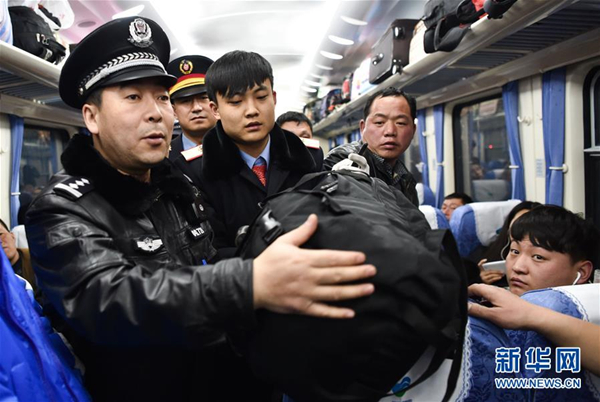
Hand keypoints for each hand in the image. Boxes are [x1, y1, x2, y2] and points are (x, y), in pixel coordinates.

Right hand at [253, 214, 375, 318]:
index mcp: (304, 260)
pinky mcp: (302, 307)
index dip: (348, 258)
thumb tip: (314, 219)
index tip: (362, 257)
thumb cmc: (268, 262)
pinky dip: (337, 313)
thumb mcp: (284, 242)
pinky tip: (350, 313)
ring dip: (353, 292)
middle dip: (357, 273)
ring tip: (368, 289)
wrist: (252, 285)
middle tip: (372, 271)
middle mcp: (308, 277)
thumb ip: (302, 232)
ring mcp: (306, 294)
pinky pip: (323, 312)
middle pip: (337, 275)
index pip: (332, 258)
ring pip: (334, 294)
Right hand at [467, 283, 541, 328]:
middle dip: (471, 297)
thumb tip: (465, 307)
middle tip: (467, 308)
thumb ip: (478, 310)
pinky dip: (486, 303)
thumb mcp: (493, 315)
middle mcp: (496, 290)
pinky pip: (492, 298)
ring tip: (476, 311)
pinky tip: (488, 312)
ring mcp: (501, 293)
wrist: (534, 317)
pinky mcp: (506, 299)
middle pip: (478, 289)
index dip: (465, 293)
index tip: (460, 302)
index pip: (473, 287)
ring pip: (485, 294)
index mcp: (491, 291)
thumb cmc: (516, 316)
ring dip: (479, 301)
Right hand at [478, 258, 504, 283]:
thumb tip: (499, 269)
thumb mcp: (488, 275)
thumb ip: (491, 271)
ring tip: (502, 274)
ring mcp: (484, 278)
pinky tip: (500, 277)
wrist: (486, 288)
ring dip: (498, 274)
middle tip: (502, 271)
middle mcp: (482, 274)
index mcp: (482, 271)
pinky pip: (492, 279)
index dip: (482, 262)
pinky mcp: (486, 282)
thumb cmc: (489, 280)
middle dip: (497, 271)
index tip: (486, 260)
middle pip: (489, 271)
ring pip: (492, 275)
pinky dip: (497, 278)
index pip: (479, 265)